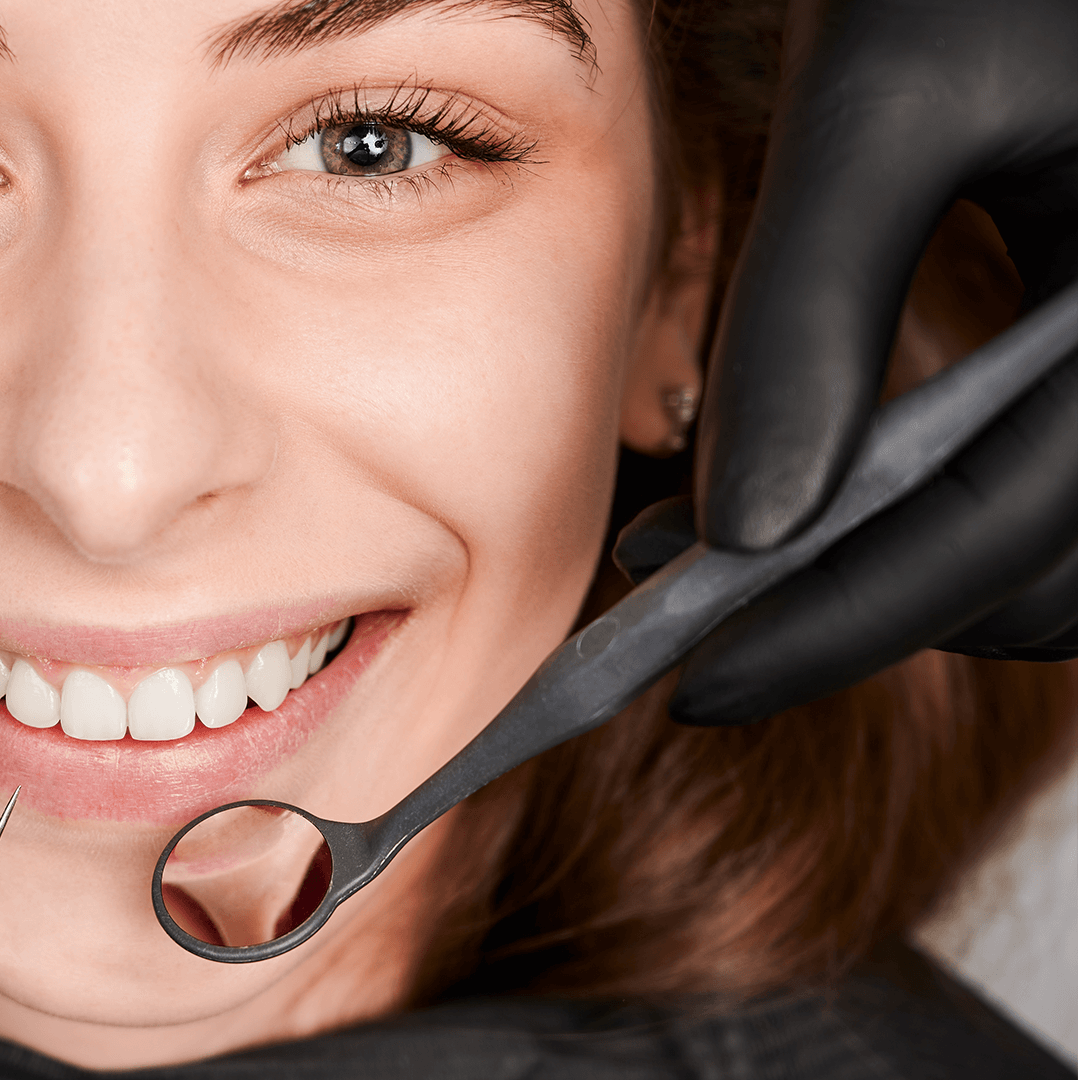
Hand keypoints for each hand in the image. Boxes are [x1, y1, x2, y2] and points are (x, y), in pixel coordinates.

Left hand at [674, 0, 1077, 723]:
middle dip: (864, 612)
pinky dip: (946, 513)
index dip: (838, 622)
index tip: (695, 686)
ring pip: (1061, 549)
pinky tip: (815, 488)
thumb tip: (742, 533)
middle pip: (1044, 569)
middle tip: (692, 629)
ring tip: (726, 565)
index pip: (1004, 531)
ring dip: (903, 577)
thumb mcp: (882, 97)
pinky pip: (1059, 480)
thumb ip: (812, 308)